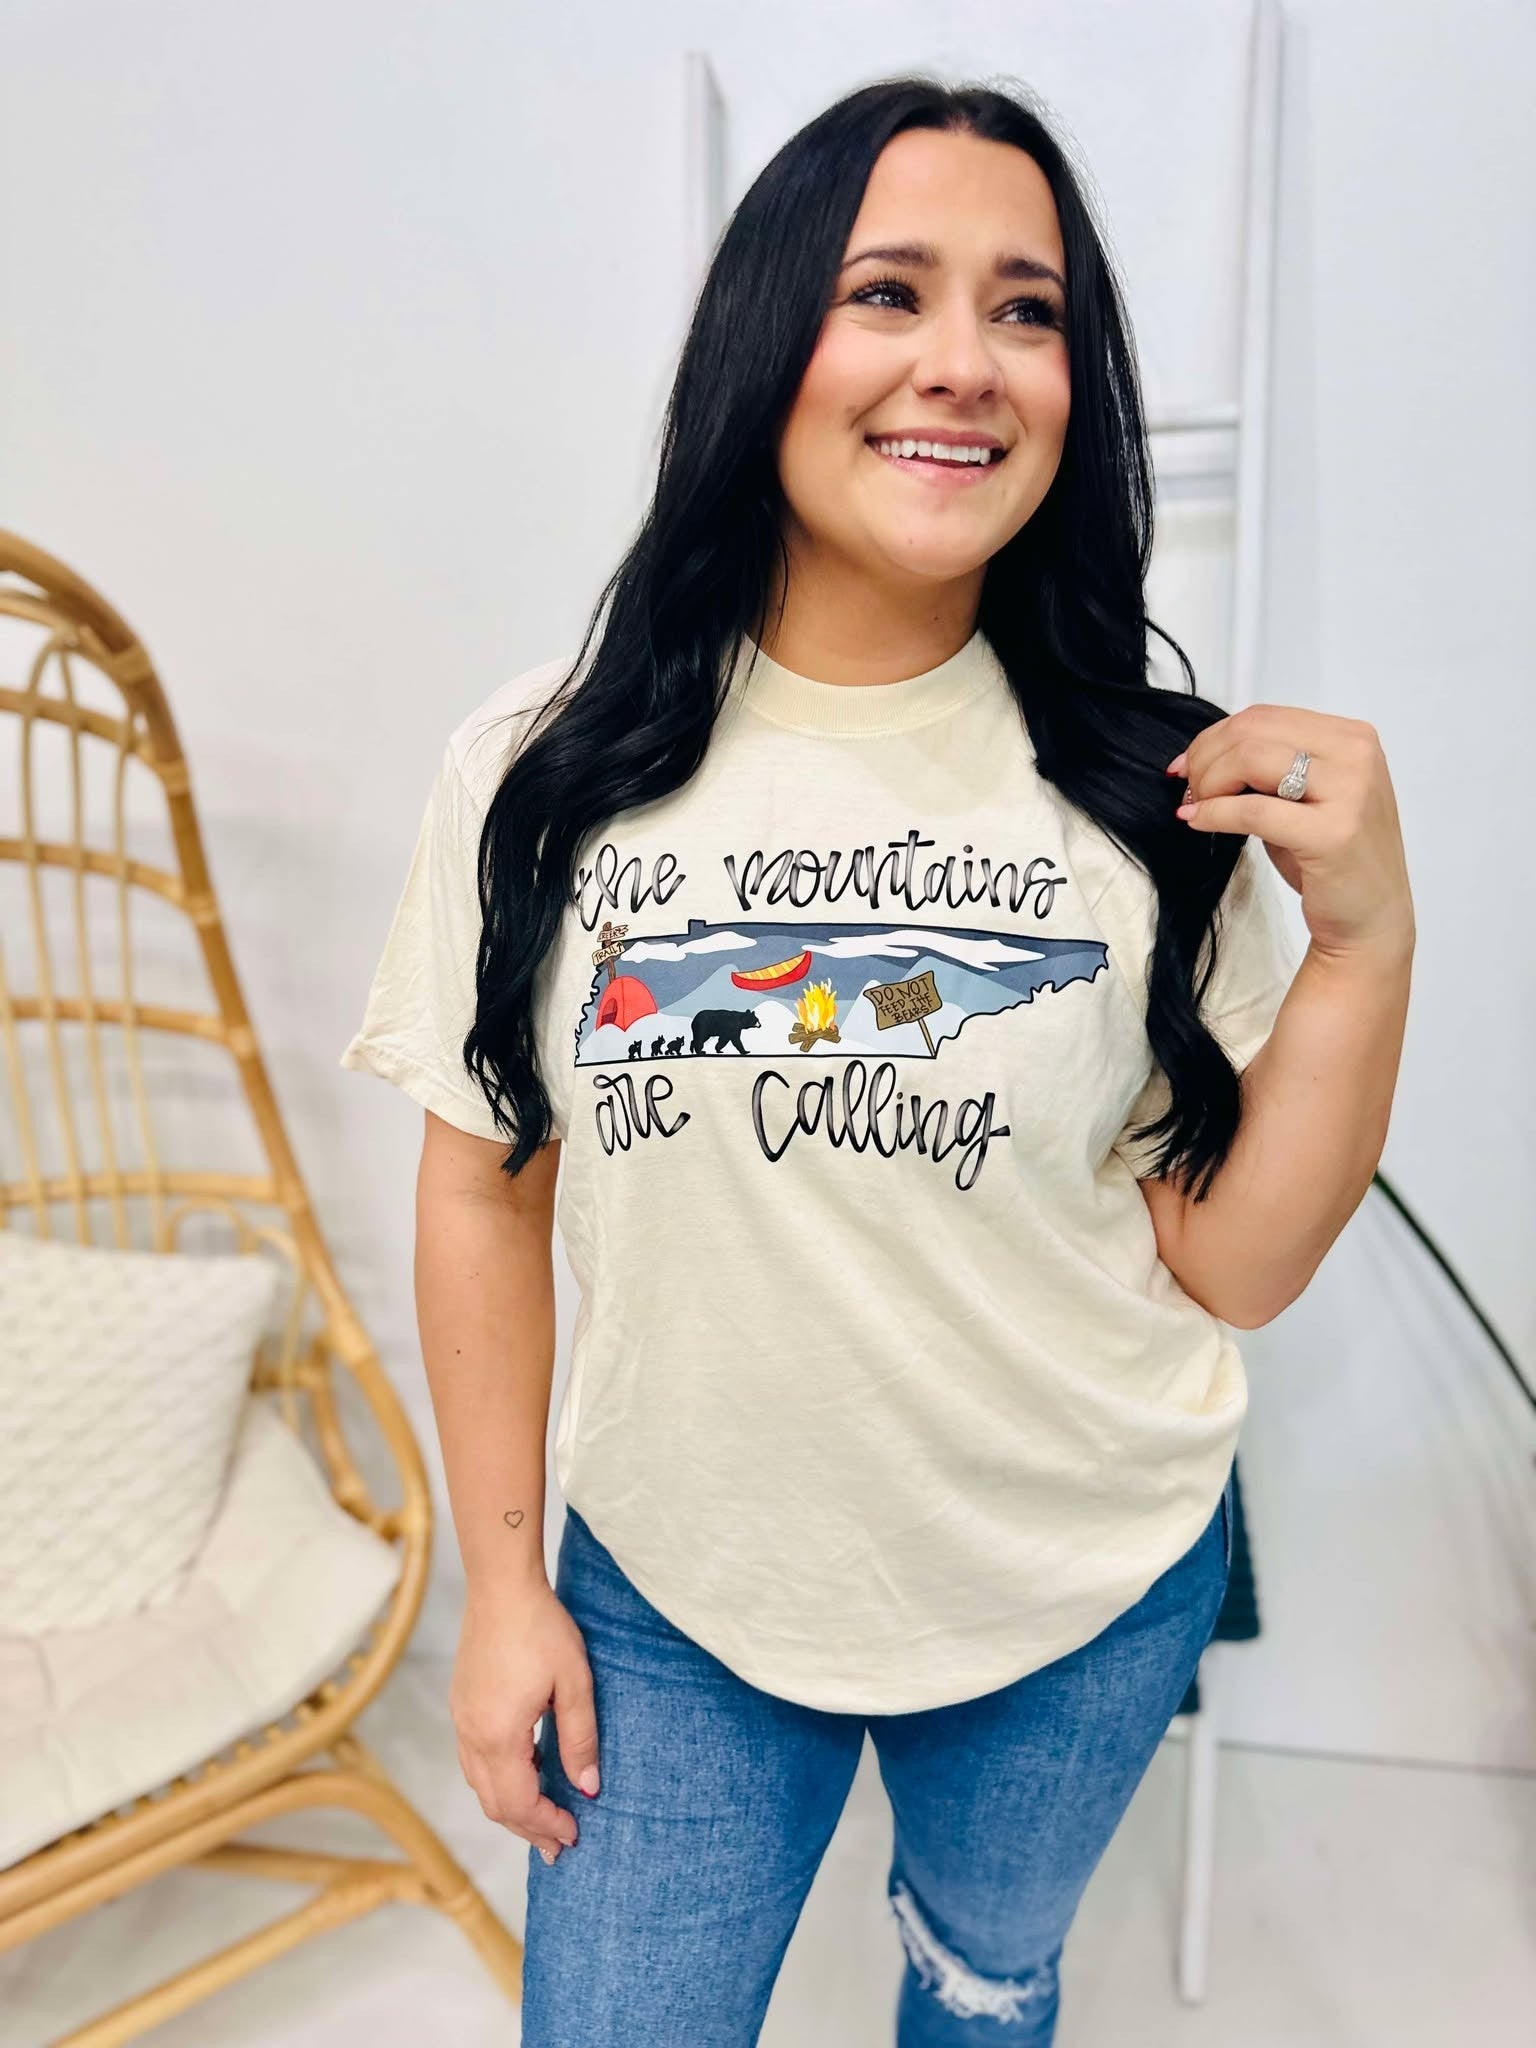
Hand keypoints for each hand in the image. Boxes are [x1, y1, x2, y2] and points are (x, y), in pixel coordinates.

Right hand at [449, 1578, 601, 1865]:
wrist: (500, 1587)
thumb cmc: (540, 1628)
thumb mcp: (574, 1684)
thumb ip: (580, 1739)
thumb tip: (589, 1789)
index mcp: (498, 1736)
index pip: (519, 1803)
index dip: (546, 1825)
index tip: (574, 1835)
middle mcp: (472, 1735)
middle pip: (495, 1803)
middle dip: (528, 1828)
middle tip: (558, 1846)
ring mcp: (461, 1720)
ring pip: (480, 1785)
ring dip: (510, 1808)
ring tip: (540, 1820)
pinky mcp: (461, 1705)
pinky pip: (474, 1761)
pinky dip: (498, 1781)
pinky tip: (523, 1774)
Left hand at [1166, 706, 1414, 960]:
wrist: (1371, 919)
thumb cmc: (1333, 860)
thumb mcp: (1304, 798)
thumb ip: (1268, 769)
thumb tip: (1203, 756)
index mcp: (1352, 738)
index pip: (1265, 716)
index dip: (1214, 737)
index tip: (1187, 764)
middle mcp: (1356, 756)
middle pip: (1253, 732)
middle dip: (1206, 757)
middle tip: (1188, 788)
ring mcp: (1350, 792)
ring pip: (1250, 758)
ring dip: (1209, 782)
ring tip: (1197, 806)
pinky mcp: (1332, 833)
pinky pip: (1252, 810)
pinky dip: (1214, 812)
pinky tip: (1198, 821)